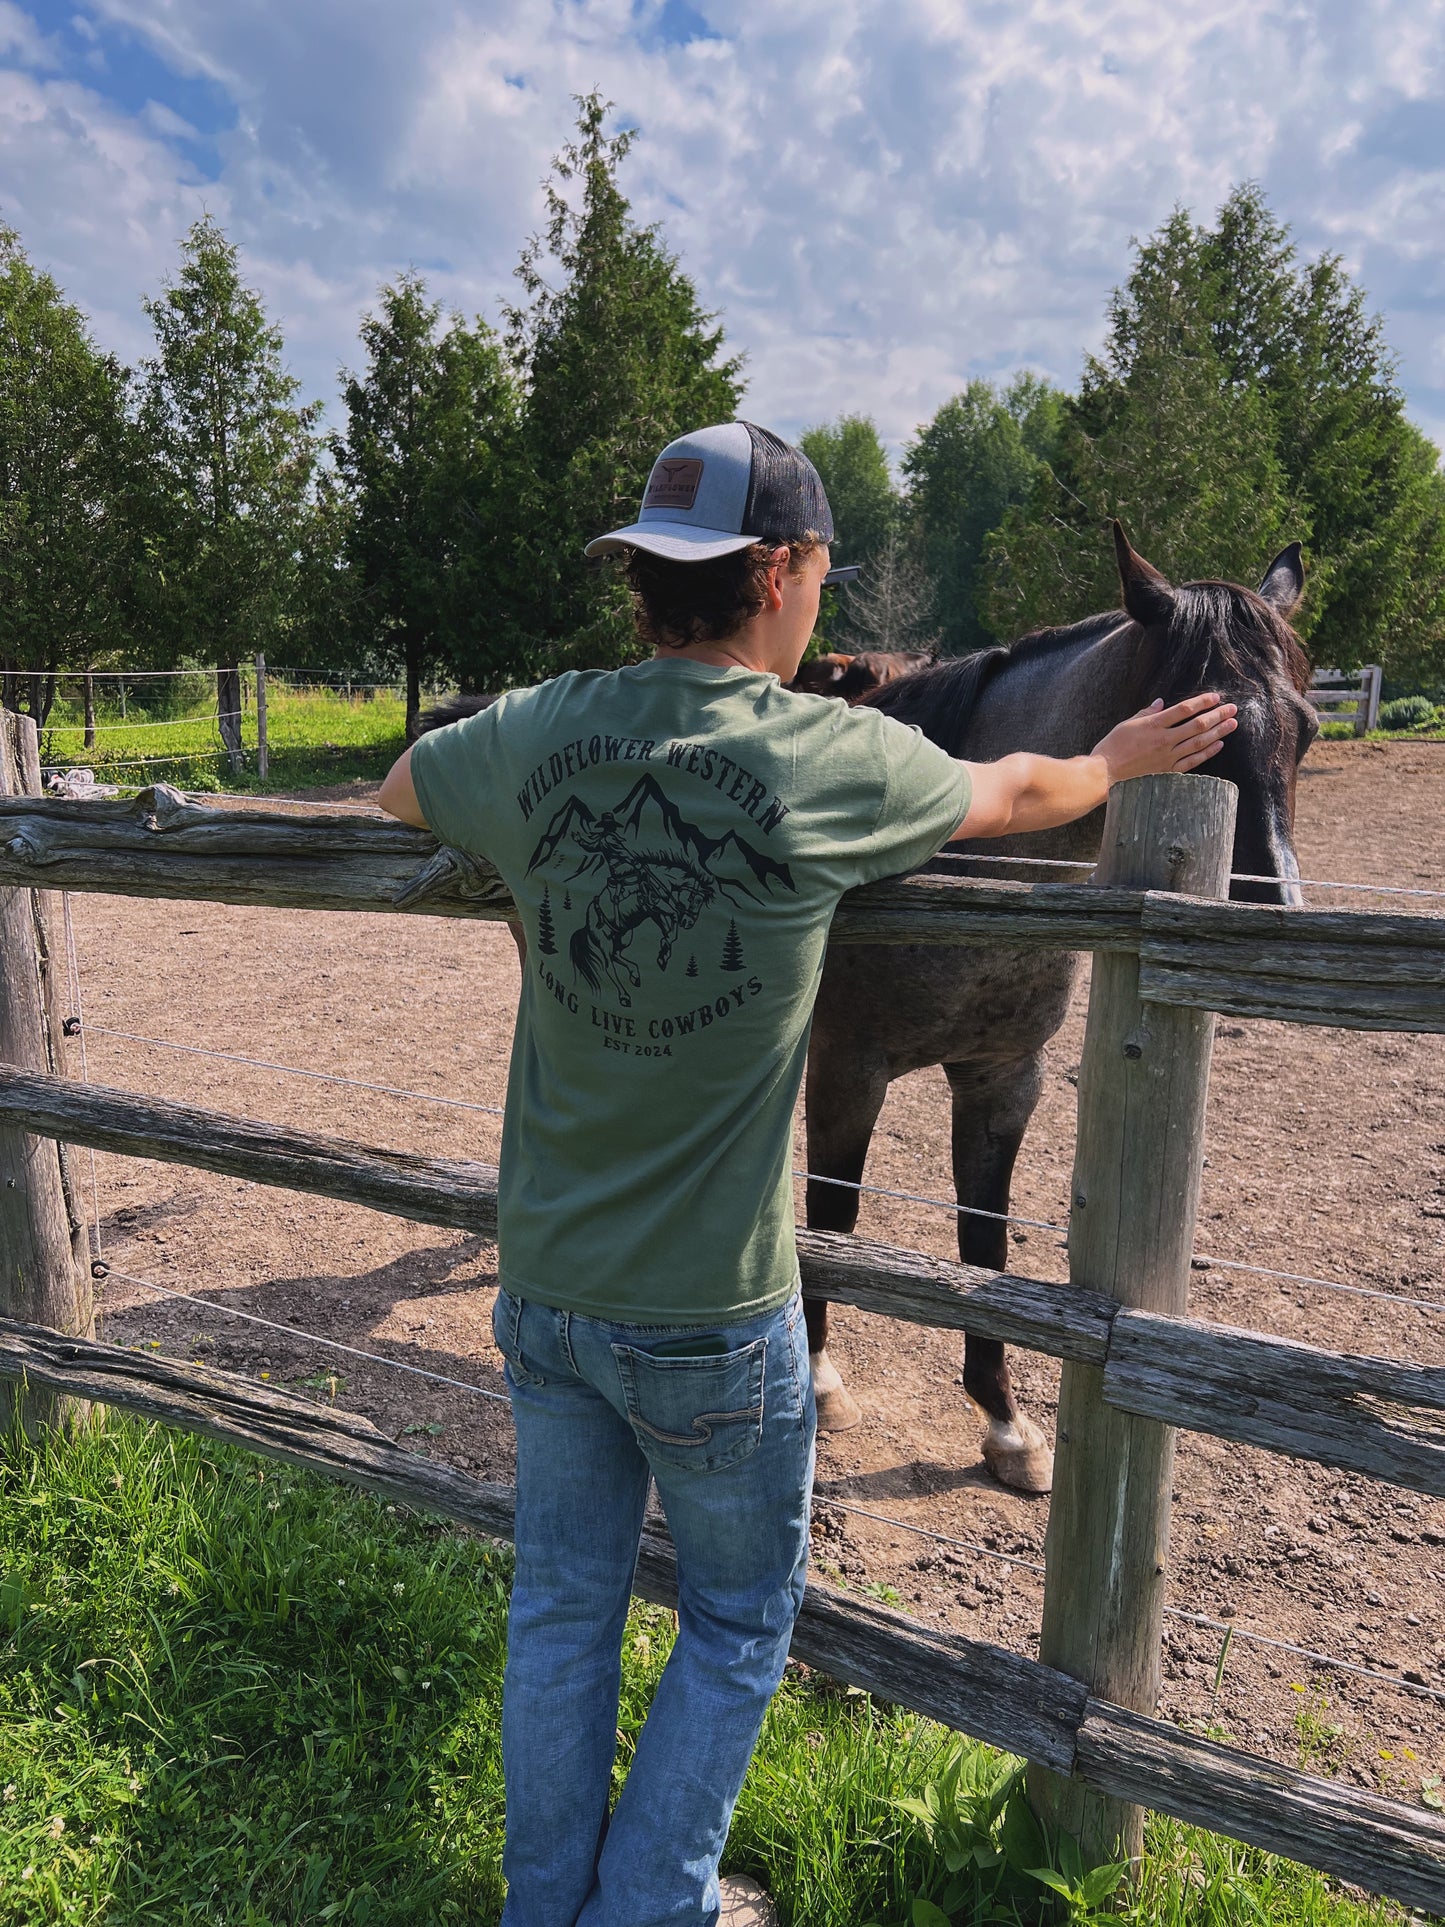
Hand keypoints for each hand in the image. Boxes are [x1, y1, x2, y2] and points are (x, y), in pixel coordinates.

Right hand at [1092, 694, 1237, 786]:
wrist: (1105, 774)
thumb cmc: (1112, 747)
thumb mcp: (1127, 724)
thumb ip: (1147, 713)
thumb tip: (1163, 703)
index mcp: (1153, 725)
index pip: (1184, 710)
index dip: (1202, 702)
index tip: (1216, 697)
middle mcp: (1164, 740)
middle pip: (1197, 725)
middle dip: (1217, 715)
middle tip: (1233, 708)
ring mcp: (1168, 757)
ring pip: (1199, 742)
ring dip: (1218, 732)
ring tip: (1232, 724)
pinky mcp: (1168, 772)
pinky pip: (1193, 761)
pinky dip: (1207, 752)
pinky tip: (1218, 744)